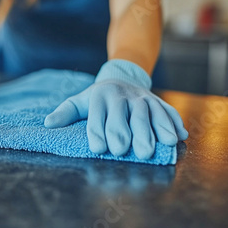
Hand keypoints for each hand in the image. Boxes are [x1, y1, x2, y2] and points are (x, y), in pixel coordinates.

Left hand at [44, 59, 187, 158]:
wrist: (122, 77)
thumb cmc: (97, 98)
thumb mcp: (80, 102)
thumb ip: (65, 113)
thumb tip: (48, 123)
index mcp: (100, 98)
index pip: (97, 117)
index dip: (98, 133)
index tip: (99, 149)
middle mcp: (121, 97)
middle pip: (125, 116)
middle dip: (126, 132)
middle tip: (128, 151)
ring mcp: (141, 98)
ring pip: (149, 113)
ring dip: (156, 129)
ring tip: (162, 144)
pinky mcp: (156, 101)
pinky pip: (167, 111)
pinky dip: (174, 122)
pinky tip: (179, 136)